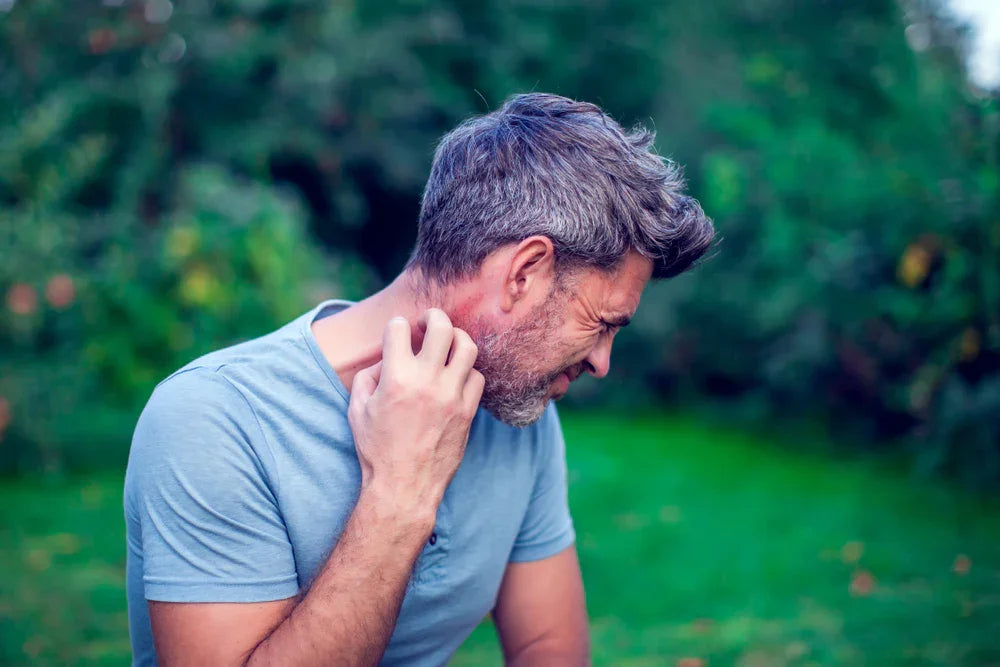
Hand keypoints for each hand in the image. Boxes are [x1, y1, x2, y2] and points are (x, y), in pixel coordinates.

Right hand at [347, 308, 484, 522]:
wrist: (405, 486)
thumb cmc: (377, 449)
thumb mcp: (357, 410)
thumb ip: (367, 377)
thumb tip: (384, 360)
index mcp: (396, 378)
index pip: (399, 328)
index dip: (396, 327)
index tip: (397, 334)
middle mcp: (427, 381)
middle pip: (442, 326)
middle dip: (433, 316)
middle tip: (427, 322)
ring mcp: (452, 395)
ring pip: (467, 347)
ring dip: (455, 339)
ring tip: (447, 344)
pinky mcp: (468, 411)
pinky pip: (478, 376)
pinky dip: (467, 371)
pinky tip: (456, 376)